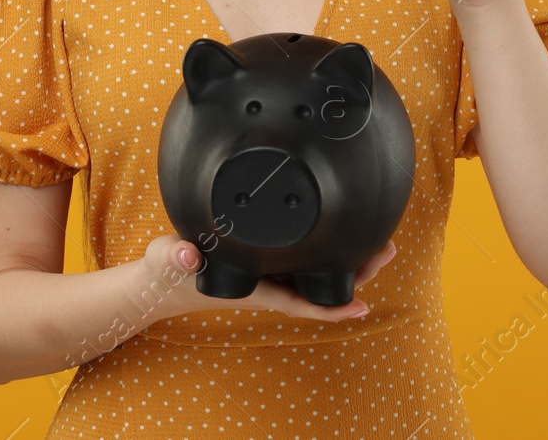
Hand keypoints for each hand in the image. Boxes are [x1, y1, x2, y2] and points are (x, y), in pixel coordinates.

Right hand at [141, 234, 396, 322]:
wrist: (160, 280)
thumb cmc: (166, 273)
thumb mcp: (166, 260)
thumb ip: (174, 257)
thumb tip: (188, 256)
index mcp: (253, 288)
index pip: (299, 301)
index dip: (331, 306)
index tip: (362, 306)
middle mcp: (268, 283)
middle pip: (321, 285)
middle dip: (356, 273)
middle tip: (387, 250)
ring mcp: (270, 273)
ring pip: (319, 272)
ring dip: (350, 261)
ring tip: (381, 242)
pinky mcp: (267, 261)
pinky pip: (306, 261)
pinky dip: (330, 253)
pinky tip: (348, 240)